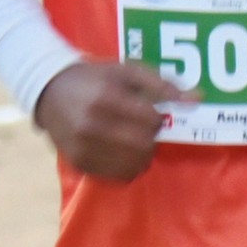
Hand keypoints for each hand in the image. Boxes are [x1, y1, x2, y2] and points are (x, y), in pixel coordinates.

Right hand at [36, 59, 193, 180]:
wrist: (49, 92)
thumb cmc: (94, 78)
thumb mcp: (126, 71)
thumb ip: (162, 84)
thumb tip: (197, 99)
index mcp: (106, 99)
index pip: (151, 120)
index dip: (158, 116)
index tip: (151, 111)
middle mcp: (93, 126)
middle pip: (145, 144)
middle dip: (151, 136)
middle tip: (142, 125)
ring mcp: (85, 148)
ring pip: (135, 164)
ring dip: (143, 152)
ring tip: (131, 137)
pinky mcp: (81, 163)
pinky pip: (119, 175)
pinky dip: (128, 165)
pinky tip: (120, 149)